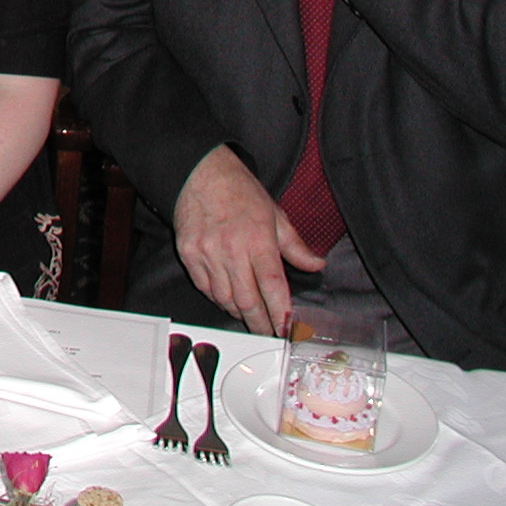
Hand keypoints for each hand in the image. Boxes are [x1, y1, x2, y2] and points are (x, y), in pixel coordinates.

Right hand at [172, 145, 325, 336]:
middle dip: (260, 323)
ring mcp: (207, 253)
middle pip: (247, 301)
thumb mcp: (275, 214)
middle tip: (268, 333)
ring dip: (238, 312)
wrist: (198, 172)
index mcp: (258, 240)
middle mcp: (231, 250)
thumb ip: (295, 245)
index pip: (273, 287)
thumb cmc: (239, 191)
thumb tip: (317, 264)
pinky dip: (217, 298)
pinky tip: (227, 298)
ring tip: (249, 316)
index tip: (286, 329)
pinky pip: (204, 287)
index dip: (280, 312)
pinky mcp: (188, 253)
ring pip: (224, 298)